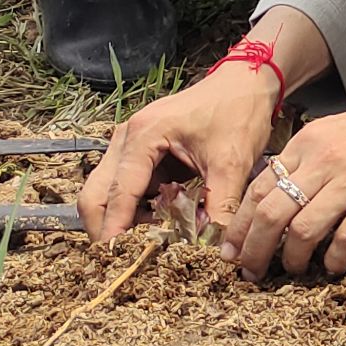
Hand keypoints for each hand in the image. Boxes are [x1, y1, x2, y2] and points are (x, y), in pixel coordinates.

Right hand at [78, 63, 282, 246]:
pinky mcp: (143, 154)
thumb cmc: (239, 111)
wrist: (248, 81)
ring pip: (109, 194)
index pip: (117, 194)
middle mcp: (127, 139)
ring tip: (156, 241)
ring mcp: (131, 146)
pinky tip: (164, 223)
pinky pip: (129, 189)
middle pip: (96, 195)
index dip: (115, 232)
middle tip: (130, 259)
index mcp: (143, 136)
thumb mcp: (233, 162)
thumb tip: (214, 249)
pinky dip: (139, 210)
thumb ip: (219, 206)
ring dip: (126, 221)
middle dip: (108, 230)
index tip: (118, 264)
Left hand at [220, 90, 345, 279]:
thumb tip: (280, 197)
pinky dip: (335, 259)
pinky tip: (334, 267)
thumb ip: (309, 159)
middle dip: (254, 250)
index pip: (258, 188)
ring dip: (293, 259)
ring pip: (304, 229)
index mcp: (308, 143)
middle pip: (271, 213)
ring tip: (295, 271)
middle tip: (252, 272)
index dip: (239, 225)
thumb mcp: (337, 132)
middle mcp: (325, 160)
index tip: (231, 251)